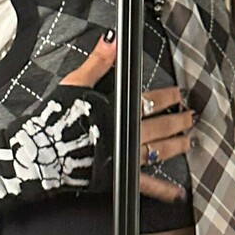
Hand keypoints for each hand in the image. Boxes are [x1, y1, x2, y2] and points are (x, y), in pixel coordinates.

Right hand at [62, 35, 194, 204]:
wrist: (43, 153)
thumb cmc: (56, 120)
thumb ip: (97, 62)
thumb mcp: (75, 84)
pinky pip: (144, 184)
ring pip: (158, 151)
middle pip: (160, 126)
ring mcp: (125, 157)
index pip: (150, 101)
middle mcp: (127, 134)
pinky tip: (176, 193)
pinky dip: (162, 190)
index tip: (179, 94)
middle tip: (191, 117)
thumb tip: (112, 41)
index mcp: (119, 111)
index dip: (168, 97)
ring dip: (176, 145)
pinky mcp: (118, 176)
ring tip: (188, 141)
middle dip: (179, 120)